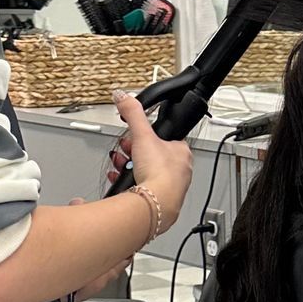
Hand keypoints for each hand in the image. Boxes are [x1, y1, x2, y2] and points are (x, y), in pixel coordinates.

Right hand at [108, 93, 192, 220]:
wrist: (157, 205)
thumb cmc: (159, 174)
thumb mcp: (142, 135)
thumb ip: (133, 113)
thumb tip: (123, 96)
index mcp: (181, 152)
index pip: (164, 138)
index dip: (146, 136)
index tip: (134, 137)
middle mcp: (179, 170)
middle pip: (152, 155)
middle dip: (133, 153)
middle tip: (125, 152)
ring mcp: (170, 187)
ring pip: (146, 172)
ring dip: (129, 167)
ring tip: (120, 166)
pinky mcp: (160, 201)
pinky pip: (142, 187)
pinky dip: (129, 183)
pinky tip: (121, 181)